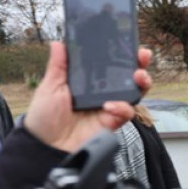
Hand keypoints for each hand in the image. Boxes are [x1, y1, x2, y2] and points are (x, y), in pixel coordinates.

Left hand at [24, 41, 152, 151]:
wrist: (46, 145)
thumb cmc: (45, 117)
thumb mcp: (50, 87)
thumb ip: (58, 66)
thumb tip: (58, 43)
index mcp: (88, 82)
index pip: (110, 65)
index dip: (122, 55)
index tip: (130, 44)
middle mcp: (102, 93)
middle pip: (128, 77)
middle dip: (140, 65)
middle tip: (142, 57)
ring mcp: (109, 107)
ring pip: (134, 93)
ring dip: (141, 83)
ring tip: (138, 77)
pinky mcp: (112, 122)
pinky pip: (126, 113)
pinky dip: (122, 108)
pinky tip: (110, 106)